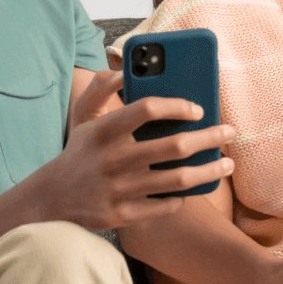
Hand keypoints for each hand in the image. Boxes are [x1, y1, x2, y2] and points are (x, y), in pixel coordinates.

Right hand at [45, 71, 234, 227]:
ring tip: (228, 163)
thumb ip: (101, 87)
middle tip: (229, 131)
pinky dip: (181, 198)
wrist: (52, 197)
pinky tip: (193, 189)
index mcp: (105, 130)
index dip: (178, 105)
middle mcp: (113, 159)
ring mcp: (118, 189)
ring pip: (178, 180)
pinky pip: (164, 206)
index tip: (199, 109)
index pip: (148, 108)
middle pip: (175, 146)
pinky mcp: (122, 215)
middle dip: (210, 137)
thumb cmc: (80, 151)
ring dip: (210, 171)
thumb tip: (124, 68)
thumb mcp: (83, 116)